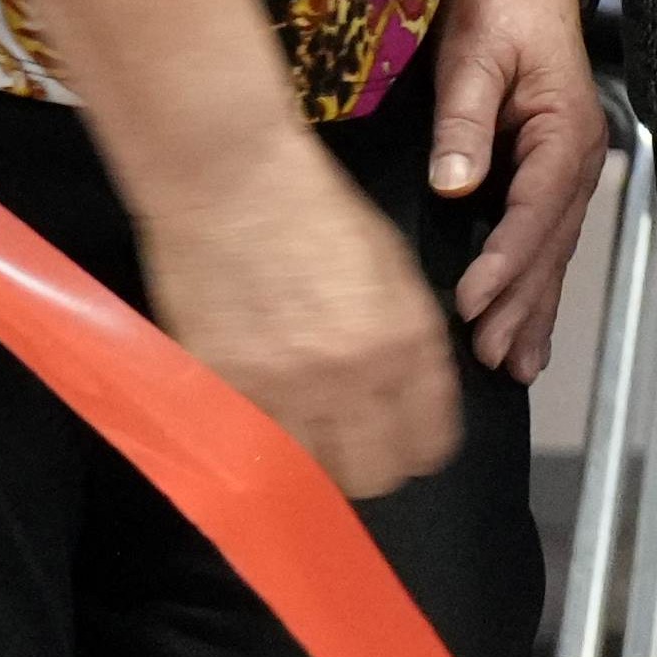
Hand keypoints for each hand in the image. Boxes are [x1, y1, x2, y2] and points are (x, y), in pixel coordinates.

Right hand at [150, 162, 464, 497]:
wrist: (232, 181)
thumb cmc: (317, 211)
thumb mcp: (394, 272)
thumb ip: (410, 341)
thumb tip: (411, 394)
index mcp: (408, 343)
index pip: (431, 440)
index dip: (420, 447)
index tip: (405, 443)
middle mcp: (355, 377)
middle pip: (376, 474)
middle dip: (372, 466)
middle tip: (354, 446)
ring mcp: (286, 389)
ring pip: (313, 475)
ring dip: (315, 463)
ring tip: (306, 435)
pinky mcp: (225, 388)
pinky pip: (253, 447)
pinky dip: (262, 442)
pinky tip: (263, 417)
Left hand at [426, 0, 606, 376]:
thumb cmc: (500, 1)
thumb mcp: (475, 56)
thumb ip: (465, 122)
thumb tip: (454, 183)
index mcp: (564, 132)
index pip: (535, 213)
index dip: (505, 264)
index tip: (472, 304)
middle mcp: (576, 156)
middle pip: (551, 247)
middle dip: (523, 306)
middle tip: (494, 360)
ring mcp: (567, 163)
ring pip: (553, 250)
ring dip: (536, 308)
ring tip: (519, 364)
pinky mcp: (549, 164)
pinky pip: (546, 235)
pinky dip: (537, 279)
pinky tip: (529, 315)